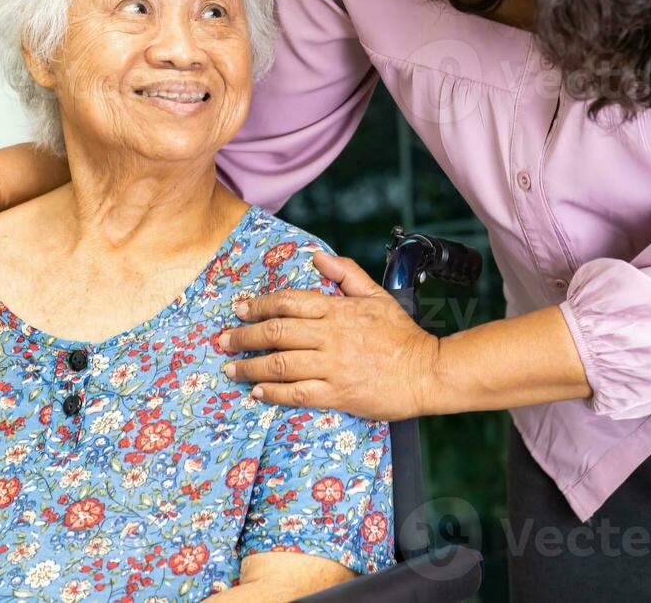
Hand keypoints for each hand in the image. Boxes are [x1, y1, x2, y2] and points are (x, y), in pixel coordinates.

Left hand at [218, 252, 441, 421]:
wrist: (427, 371)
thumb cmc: (401, 335)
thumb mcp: (376, 295)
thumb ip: (346, 273)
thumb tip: (317, 256)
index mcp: (337, 310)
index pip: (288, 302)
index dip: (259, 305)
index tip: (240, 309)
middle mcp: (330, 337)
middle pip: (276, 333)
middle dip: (244, 336)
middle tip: (224, 341)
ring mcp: (332, 366)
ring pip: (280, 364)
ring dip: (250, 367)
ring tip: (231, 369)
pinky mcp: (337, 394)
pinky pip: (296, 393)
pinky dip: (272, 393)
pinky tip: (257, 393)